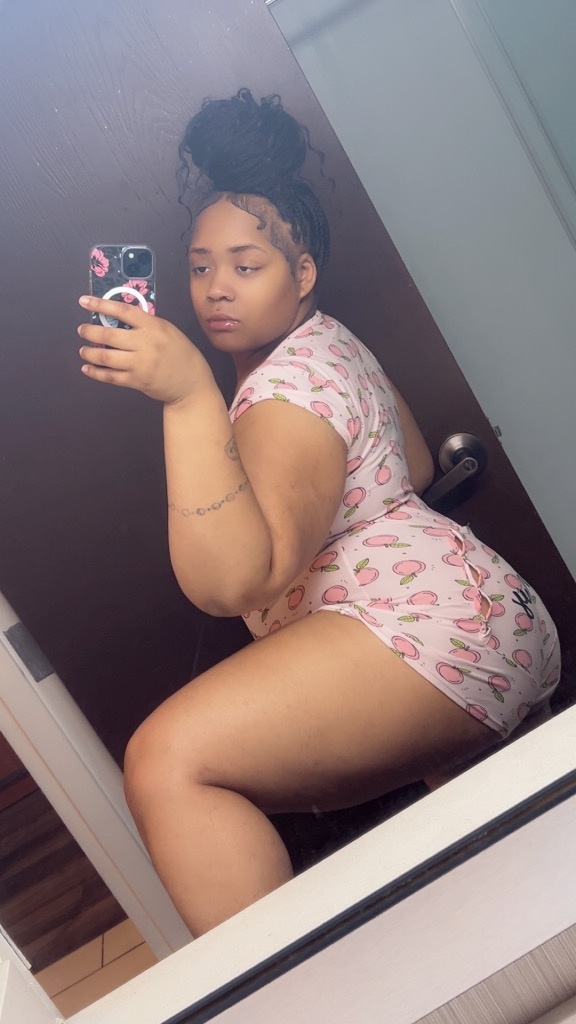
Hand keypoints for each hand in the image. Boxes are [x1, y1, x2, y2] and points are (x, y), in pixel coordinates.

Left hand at [77, 295, 209, 403]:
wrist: (191, 382)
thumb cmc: (179, 353)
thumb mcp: (167, 330)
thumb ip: (145, 324)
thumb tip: (117, 319)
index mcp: (153, 326)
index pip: (123, 311)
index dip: (101, 305)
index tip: (85, 301)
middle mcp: (146, 344)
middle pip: (109, 335)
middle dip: (89, 332)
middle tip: (82, 330)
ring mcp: (140, 364)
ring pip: (105, 357)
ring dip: (89, 353)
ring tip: (83, 350)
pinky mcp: (136, 381)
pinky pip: (110, 376)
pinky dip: (95, 372)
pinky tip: (87, 368)